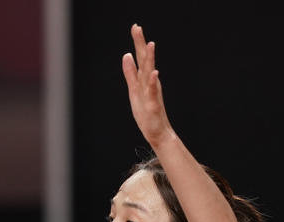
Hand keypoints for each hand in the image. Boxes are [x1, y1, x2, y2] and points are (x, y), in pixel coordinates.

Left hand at [122, 24, 173, 147]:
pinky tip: (155, 73)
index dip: (137, 42)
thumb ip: (130, 73)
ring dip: (150, 59)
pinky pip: (153, 92)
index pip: (140, 57)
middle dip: (141, 44)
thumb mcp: (133, 89)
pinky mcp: (153, 104)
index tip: (135, 27)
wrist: (157, 132)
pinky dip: (154, 82)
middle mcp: (150, 82)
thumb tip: (126, 55)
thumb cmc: (146, 112)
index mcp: (144, 79)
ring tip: (150, 45)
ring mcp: (152, 93)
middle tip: (137, 28)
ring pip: (150, 73)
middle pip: (145, 60)